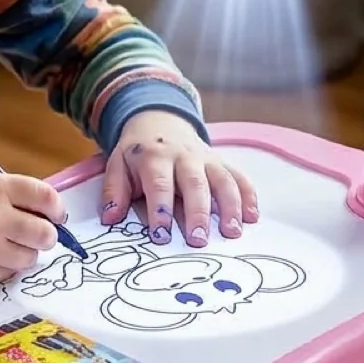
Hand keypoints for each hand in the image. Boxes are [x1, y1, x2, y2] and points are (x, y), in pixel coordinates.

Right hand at [0, 170, 67, 287]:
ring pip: (30, 258)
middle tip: (32, 233)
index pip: (46, 198)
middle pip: (45, 234)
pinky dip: (2, 266)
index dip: (56, 209)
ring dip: (22, 252)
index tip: (56, 215)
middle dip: (44, 234)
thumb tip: (45, 214)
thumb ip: (8, 195)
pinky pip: (7, 273)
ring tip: (1, 243)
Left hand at [101, 111, 258, 246]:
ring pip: (222, 180)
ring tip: (232, 232)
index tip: (161, 235)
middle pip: (194, 184)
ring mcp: (206, 158)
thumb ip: (113, 190)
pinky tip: (253, 217)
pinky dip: (248, 195)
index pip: (159, 184)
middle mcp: (184, 156)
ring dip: (230, 206)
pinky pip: (238, 176)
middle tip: (199, 240)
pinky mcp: (221, 162)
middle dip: (198, 213)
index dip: (160, 209)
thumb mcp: (117, 164)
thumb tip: (110, 217)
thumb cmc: (138, 153)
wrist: (158, 122)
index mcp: (155, 157)